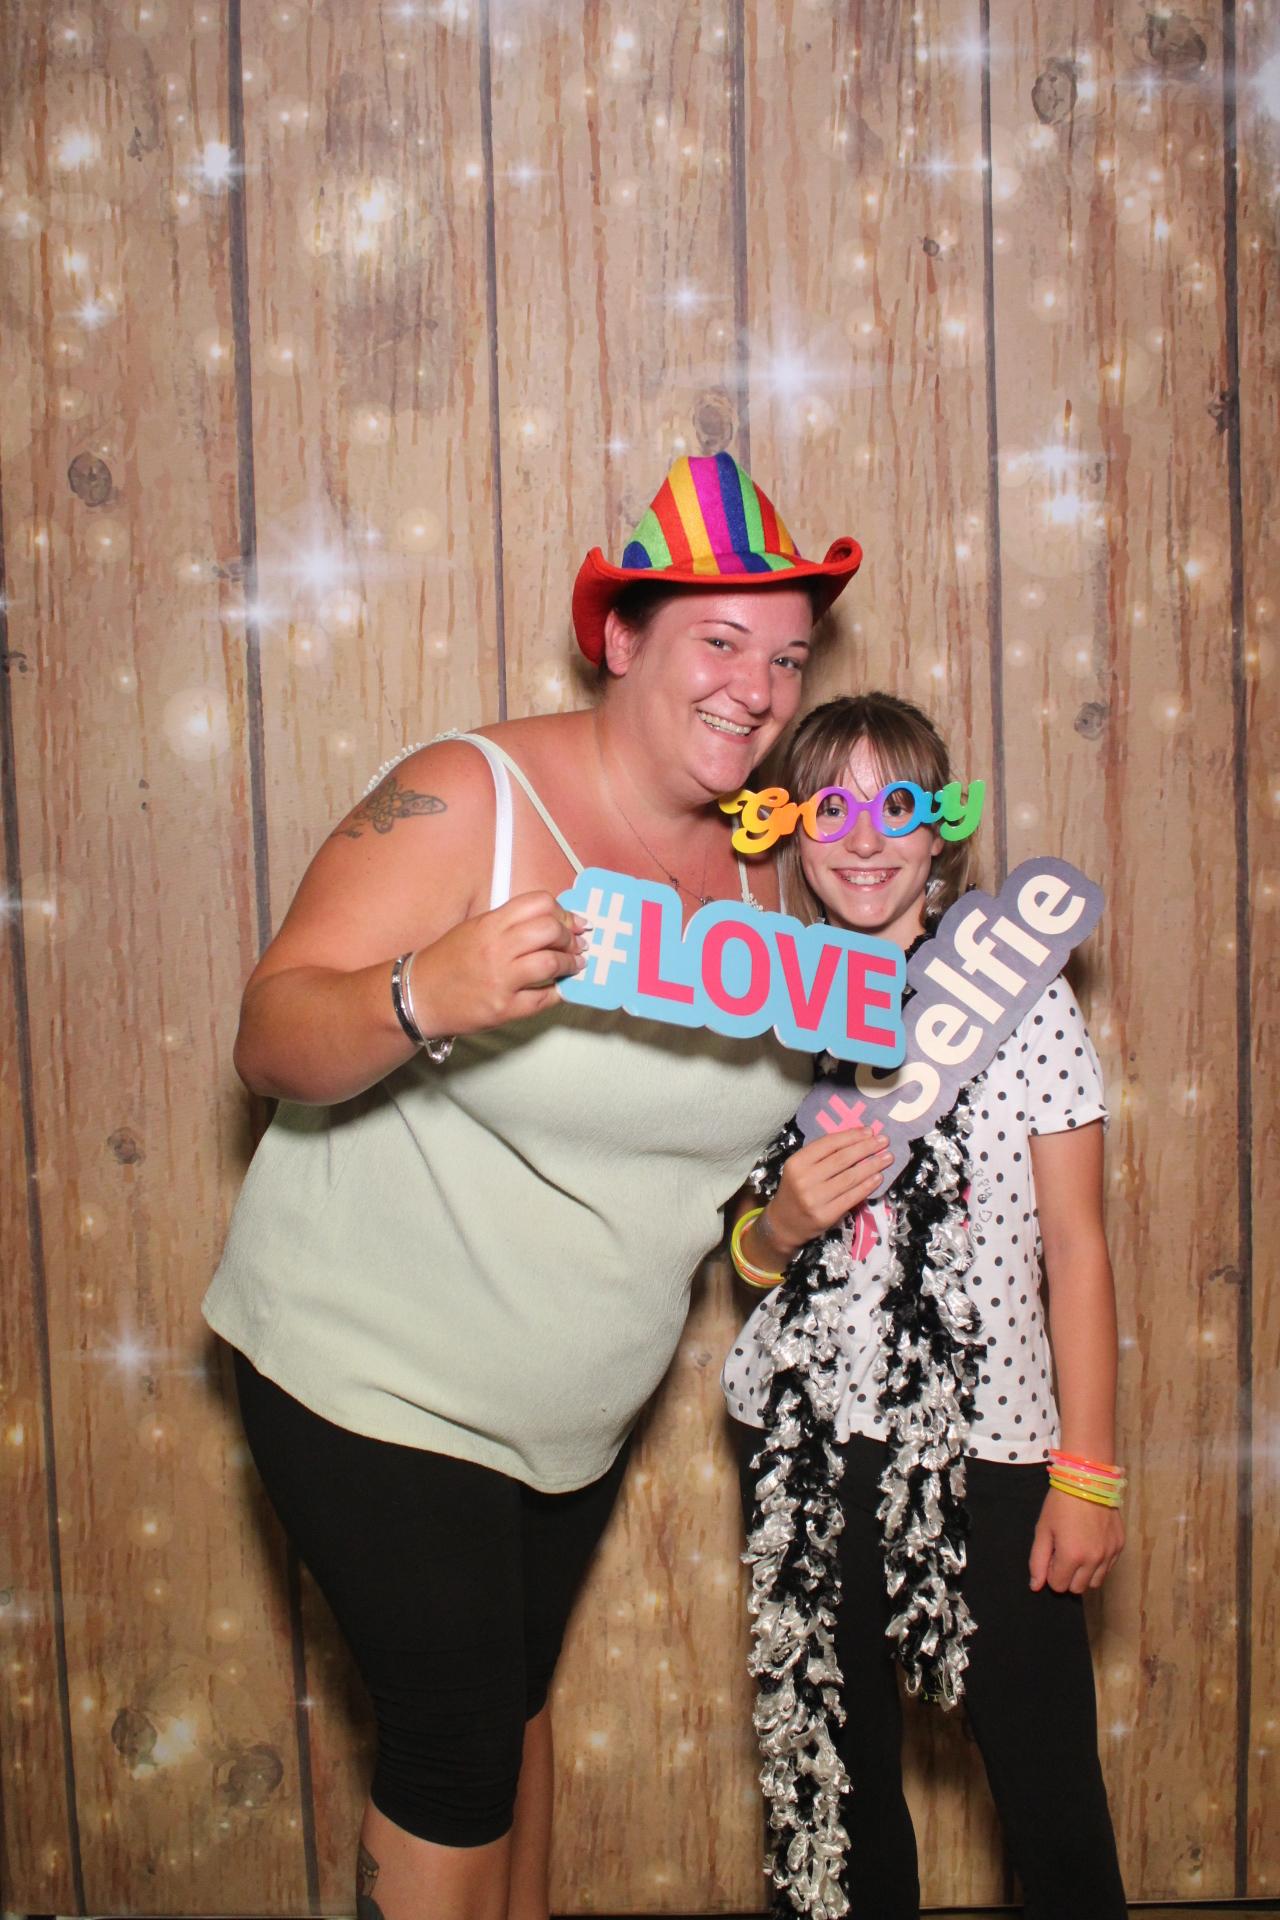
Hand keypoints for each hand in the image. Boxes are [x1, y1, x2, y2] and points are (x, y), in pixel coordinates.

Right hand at [408, 891, 585, 1035]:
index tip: (571, 921)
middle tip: (576, 943)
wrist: (419, 996)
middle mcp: (496, 949)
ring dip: (571, 963)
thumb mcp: (475, 929)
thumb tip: (551, 922)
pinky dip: (558, 992)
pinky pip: (544, 998)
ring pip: (551, 963)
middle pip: (550, 930)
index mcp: (489, 924)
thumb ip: (510, 923)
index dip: (562, 912)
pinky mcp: (503, 1008)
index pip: (538, 903)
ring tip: (574, 964)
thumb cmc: (448, 962)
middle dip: (570, 936)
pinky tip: (559, 988)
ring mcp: (500, 980)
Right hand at [760, 1129, 893, 1258]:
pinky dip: (867, 1186)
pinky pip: (852, 1197)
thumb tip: (856, 1139)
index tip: (869, 1131)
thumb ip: (822, 1155)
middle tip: (884, 1141)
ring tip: (887, 1157)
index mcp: (797, 1162)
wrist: (784, 1223)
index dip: (851, 1136)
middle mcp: (804, 1179)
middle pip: (842, 1159)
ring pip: (850, 1178)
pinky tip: (878, 1177)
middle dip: (866, 1148)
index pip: (828, 1144)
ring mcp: (815, 1199)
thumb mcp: (800, 1168)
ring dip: (872, 1166)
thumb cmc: (796, 1190)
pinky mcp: (826, 1215)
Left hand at [1028, 1488, 1124, 1593]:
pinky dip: (1099, 1563)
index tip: (1051, 1555)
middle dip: (1067, 1576)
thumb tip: (1036, 1586)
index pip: (1058, 1586)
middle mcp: (1094, 1560)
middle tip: (1063, 1554)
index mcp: (1072, 1556)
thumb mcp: (1043, 1529)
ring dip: (1084, 1574)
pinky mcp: (1120, 1546)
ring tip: (1078, 1550)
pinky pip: (1108, 1568)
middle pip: (1077, 1589)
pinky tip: (1091, 1544)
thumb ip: (1037, 1561)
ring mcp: (1109, 1554)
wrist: (1088, 1480)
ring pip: (1095, 1582)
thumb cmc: (1061, 1503)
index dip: (1051, 1572)